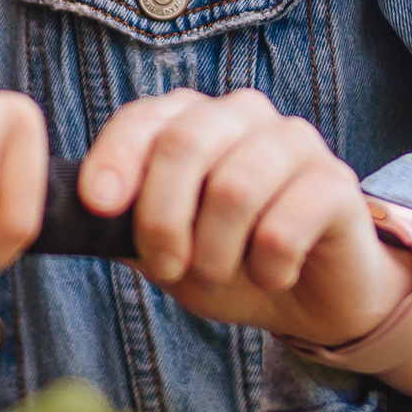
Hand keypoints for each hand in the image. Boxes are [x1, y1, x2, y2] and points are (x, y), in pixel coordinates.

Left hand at [78, 87, 411, 355]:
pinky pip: (285, 225)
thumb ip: (123, 227)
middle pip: (185, 143)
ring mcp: (294, 141)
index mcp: (193, 119)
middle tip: (165, 268)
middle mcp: (242, 115)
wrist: (313, 297)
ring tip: (219, 275)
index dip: (116, 158)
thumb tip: (74, 214)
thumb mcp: (165, 250)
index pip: (144, 119)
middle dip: (162, 218)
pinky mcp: (337, 182)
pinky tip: (272, 275)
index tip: (99, 204)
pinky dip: (267, 266)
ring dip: (216, 251)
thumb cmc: (232, 261)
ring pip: (234, 188)